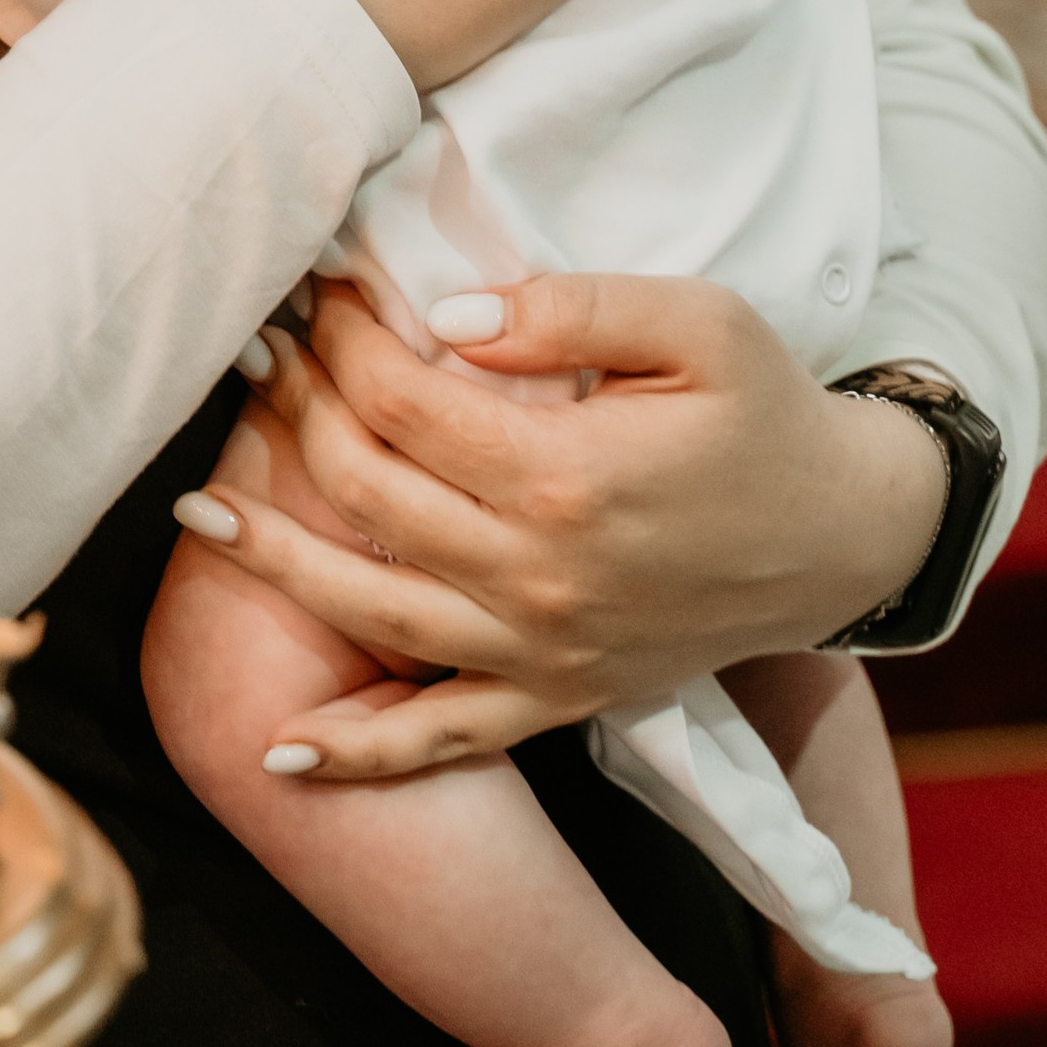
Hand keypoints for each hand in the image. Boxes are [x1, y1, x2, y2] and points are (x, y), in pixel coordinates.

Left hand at [182, 277, 948, 776]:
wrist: (846, 538)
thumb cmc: (768, 413)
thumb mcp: (699, 324)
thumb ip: (570, 309)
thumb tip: (449, 318)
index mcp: (568, 477)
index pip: (405, 402)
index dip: (346, 338)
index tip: (317, 292)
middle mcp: (542, 576)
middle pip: (370, 494)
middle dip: (296, 417)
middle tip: (258, 357)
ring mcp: (545, 651)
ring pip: (373, 612)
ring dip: (276, 562)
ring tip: (199, 512)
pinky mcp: (560, 700)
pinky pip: (444, 740)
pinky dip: (359, 754)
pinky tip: (279, 748)